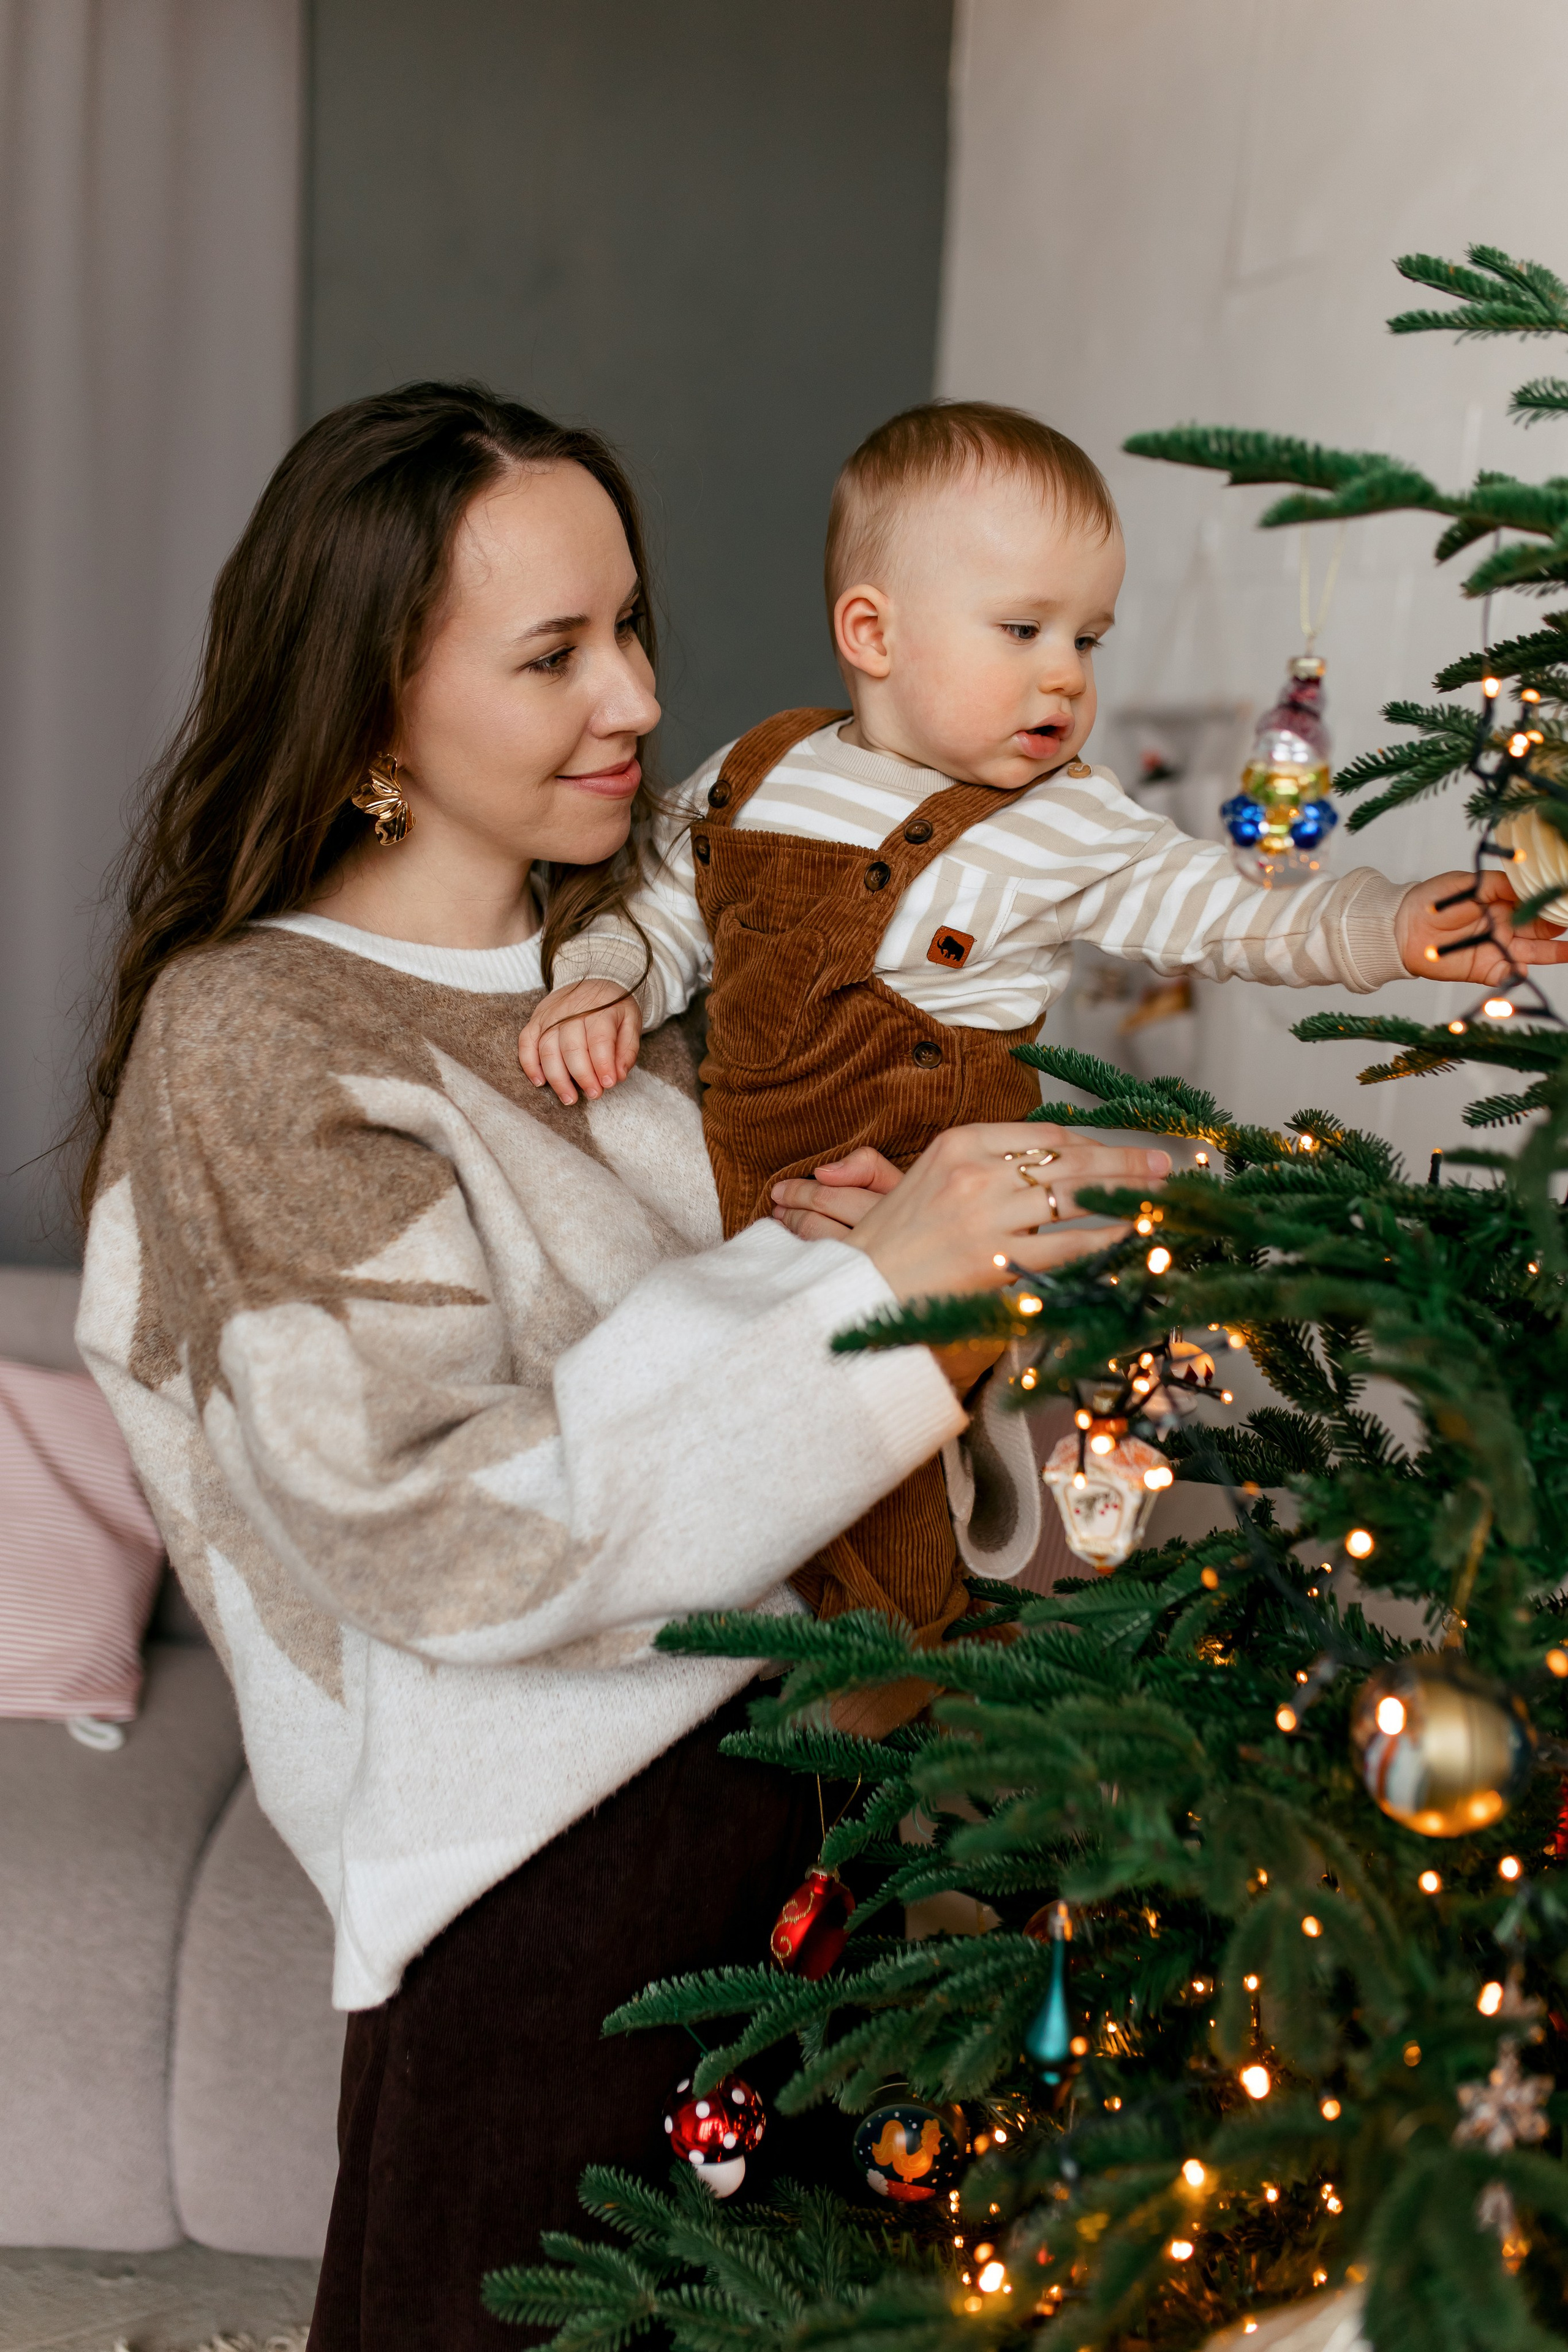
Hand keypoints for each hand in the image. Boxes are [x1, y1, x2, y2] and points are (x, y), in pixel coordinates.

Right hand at [518, 979, 642, 1103]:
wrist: (594, 981)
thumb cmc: (613, 1008)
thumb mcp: (631, 1022)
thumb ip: (627, 1050)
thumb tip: (617, 1076)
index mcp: (599, 1010)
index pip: (599, 1040)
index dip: (602, 1064)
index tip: (608, 1084)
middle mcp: (571, 1012)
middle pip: (571, 1048)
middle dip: (582, 1076)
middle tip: (593, 1095)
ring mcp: (550, 1016)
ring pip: (547, 1049)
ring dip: (557, 1078)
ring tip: (569, 1098)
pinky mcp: (536, 1021)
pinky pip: (526, 1043)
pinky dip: (529, 1064)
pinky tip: (540, 1082)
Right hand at [773, 1126, 1170, 1302]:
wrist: (857, 1291)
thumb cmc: (895, 1242)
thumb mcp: (928, 1180)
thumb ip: (984, 1165)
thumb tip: (1050, 1164)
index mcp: (958, 1144)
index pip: (1045, 1135)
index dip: (1092, 1145)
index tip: (1120, 1154)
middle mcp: (976, 1171)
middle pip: (1071, 1159)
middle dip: (1126, 1163)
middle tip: (1166, 1165)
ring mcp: (987, 1214)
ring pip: (1077, 1197)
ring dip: (1128, 1196)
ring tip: (1164, 1197)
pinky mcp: (996, 1259)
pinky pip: (1067, 1245)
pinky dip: (1106, 1238)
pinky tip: (1133, 1235)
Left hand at [1398, 869, 1567, 985]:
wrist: (1402, 927)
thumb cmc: (1434, 900)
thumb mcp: (1471, 884)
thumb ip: (1501, 885)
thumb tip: (1531, 885)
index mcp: (1506, 903)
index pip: (1539, 903)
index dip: (1556, 902)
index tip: (1567, 899)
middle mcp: (1508, 927)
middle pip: (1545, 928)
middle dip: (1563, 925)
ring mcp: (1500, 948)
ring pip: (1536, 952)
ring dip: (1556, 952)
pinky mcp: (1486, 969)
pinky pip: (1509, 974)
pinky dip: (1520, 974)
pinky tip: (1528, 968)